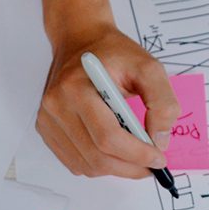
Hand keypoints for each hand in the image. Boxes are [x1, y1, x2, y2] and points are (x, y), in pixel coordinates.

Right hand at [36, 22, 179, 177]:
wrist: (80, 40)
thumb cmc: (113, 52)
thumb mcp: (148, 66)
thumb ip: (162, 102)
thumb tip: (160, 141)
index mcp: (76, 87)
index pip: (108, 136)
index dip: (137, 154)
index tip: (159, 158)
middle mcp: (56, 105)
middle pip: (97, 157)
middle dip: (131, 168)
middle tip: (152, 164)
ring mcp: (47, 119)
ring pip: (86, 165)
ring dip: (116, 169)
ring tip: (136, 157)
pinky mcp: (46, 129)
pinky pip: (75, 162)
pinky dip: (99, 165)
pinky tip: (114, 152)